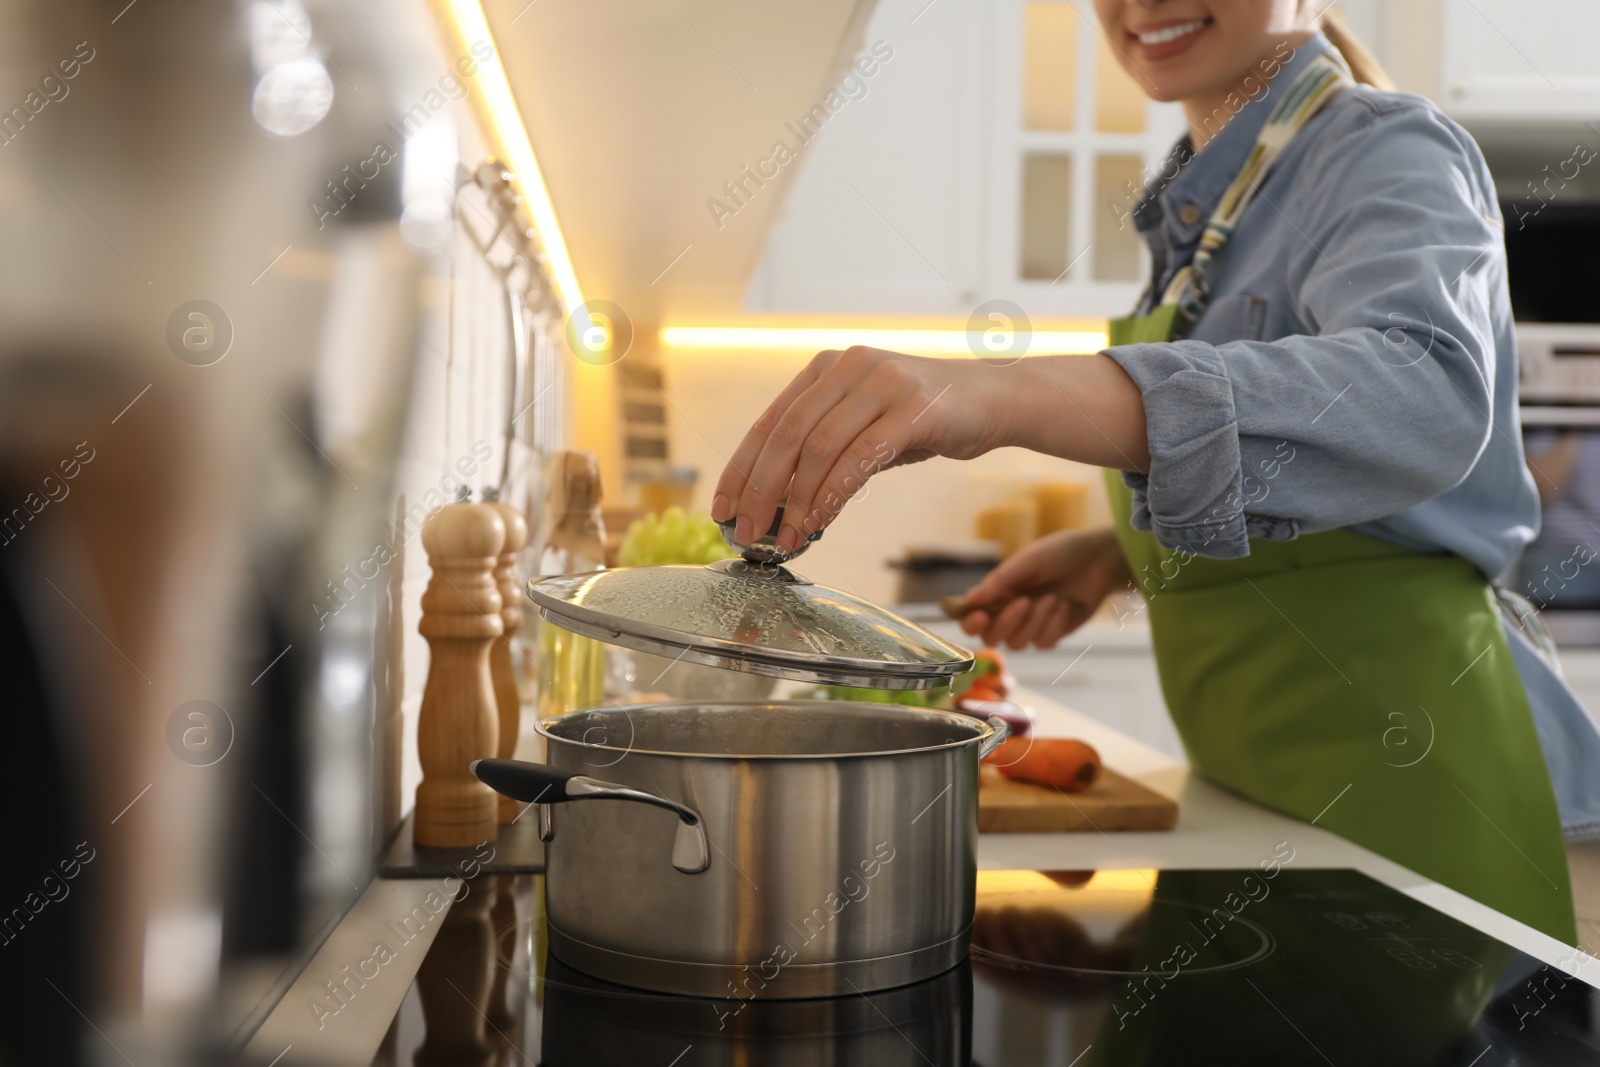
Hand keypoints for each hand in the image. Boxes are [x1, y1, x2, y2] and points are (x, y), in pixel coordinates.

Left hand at [709, 347, 1009, 554]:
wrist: (993, 400)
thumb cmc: (924, 418)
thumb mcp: (865, 426)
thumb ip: (824, 453)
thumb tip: (777, 505)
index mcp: (827, 368)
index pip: (770, 422)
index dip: (741, 468)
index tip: (723, 508)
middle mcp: (849, 367)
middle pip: (787, 435)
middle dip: (760, 490)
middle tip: (747, 533)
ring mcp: (882, 382)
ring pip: (820, 448)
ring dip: (796, 502)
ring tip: (784, 540)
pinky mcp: (913, 408)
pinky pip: (861, 458)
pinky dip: (833, 495)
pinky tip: (818, 522)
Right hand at [959, 527, 1129, 649]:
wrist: (1098, 559)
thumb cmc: (1059, 553)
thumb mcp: (1029, 560)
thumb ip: (1000, 580)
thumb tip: (971, 599)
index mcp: (997, 592)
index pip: (971, 618)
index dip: (970, 623)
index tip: (980, 616)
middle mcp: (1009, 612)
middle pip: (991, 638)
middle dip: (1006, 623)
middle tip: (1024, 602)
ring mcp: (1031, 625)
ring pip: (1018, 643)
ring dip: (1035, 621)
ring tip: (1053, 597)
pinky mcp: (1053, 633)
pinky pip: (1043, 643)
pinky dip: (1054, 624)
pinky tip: (1065, 604)